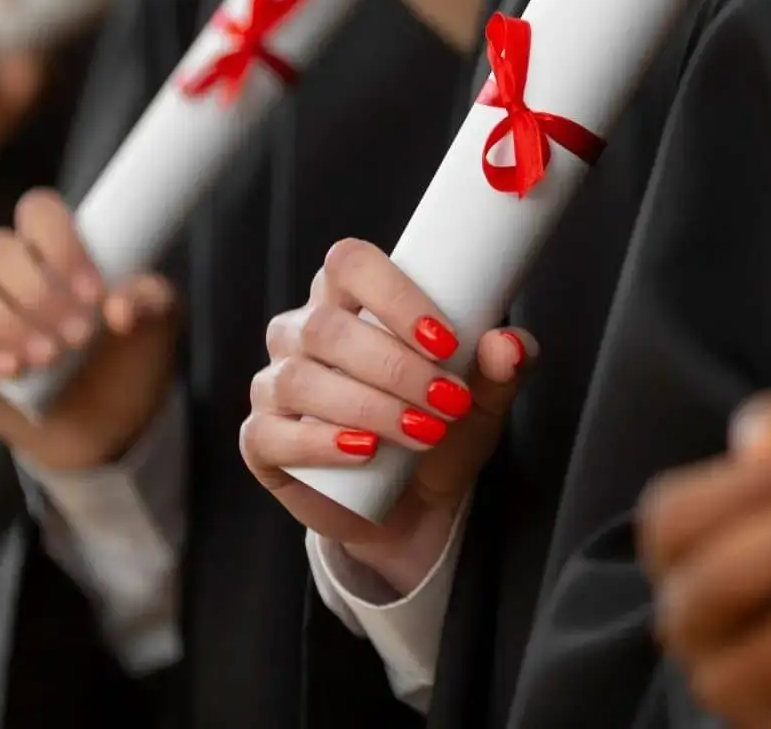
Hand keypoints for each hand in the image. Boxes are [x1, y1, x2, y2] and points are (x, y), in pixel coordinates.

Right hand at [0, 190, 178, 471]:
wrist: (110, 424)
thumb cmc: (132, 356)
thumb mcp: (160, 324)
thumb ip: (150, 299)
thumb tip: (121, 307)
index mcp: (59, 247)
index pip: (39, 211)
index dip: (60, 245)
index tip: (95, 294)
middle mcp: (11, 269)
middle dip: (38, 294)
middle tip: (80, 336)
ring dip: (4, 321)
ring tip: (50, 357)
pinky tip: (15, 370)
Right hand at [240, 239, 531, 595]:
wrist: (416, 507)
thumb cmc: (443, 428)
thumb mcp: (484, 399)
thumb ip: (502, 368)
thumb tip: (509, 345)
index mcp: (350, 298)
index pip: (350, 264)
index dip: (394, 295)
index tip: (446, 340)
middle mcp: (303, 331)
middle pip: (327, 326)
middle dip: (396, 367)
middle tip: (449, 401)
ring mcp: (276, 384)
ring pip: (301, 378)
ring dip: (370, 406)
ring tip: (423, 433)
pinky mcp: (261, 439)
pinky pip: (271, 431)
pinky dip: (321, 442)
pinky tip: (365, 452)